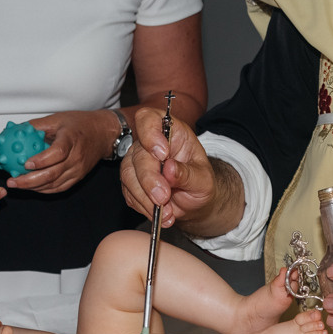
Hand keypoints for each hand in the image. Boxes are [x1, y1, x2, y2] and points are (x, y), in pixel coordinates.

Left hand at [6, 110, 115, 193]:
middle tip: (12, 181)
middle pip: (53, 174)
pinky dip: (44, 190)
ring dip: (34, 187)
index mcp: (72, 139)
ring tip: (17, 185)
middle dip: (29, 181)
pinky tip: (31, 187)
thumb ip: (36, 125)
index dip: (41, 160)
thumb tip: (13, 131)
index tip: (25, 163)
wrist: (103, 135)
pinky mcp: (78, 178)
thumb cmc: (80, 124)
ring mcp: (78, 170)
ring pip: (54, 184)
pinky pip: (60, 188)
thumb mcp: (57, 118)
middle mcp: (77, 157)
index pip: (57, 153)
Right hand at [119, 107, 219, 230]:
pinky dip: (144, 207)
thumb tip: (170, 169)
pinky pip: (129, 194)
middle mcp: (149, 144)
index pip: (148, 119)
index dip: (150, 134)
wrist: (194, 200)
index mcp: (169, 131)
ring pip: (128, 176)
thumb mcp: (204, 179)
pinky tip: (160, 214)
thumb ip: (188, 174)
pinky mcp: (131, 183)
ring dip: (146, 197)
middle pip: (138, 155)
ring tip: (166, 212)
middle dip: (150, 179)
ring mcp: (136, 163)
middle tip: (163, 197)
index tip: (162, 154)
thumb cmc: (200, 182)